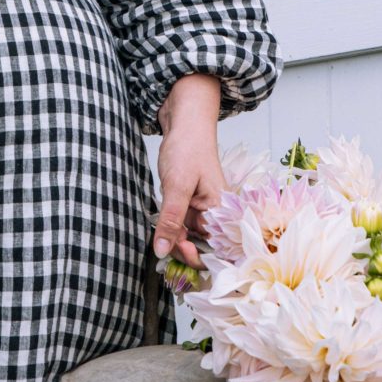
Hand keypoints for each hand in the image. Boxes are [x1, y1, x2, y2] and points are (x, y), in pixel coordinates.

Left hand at [153, 74, 224, 269]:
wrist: (184, 122)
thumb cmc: (188, 149)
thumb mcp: (176, 187)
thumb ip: (170, 222)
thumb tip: (162, 252)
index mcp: (221, 211)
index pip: (216, 249)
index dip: (198, 259)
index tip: (178, 257)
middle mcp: (214, 213)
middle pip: (201, 246)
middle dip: (181, 251)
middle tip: (162, 249)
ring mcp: (200, 209)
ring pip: (187, 237)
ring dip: (172, 241)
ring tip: (160, 238)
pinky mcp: (188, 204)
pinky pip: (180, 225)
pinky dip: (169, 229)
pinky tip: (161, 229)